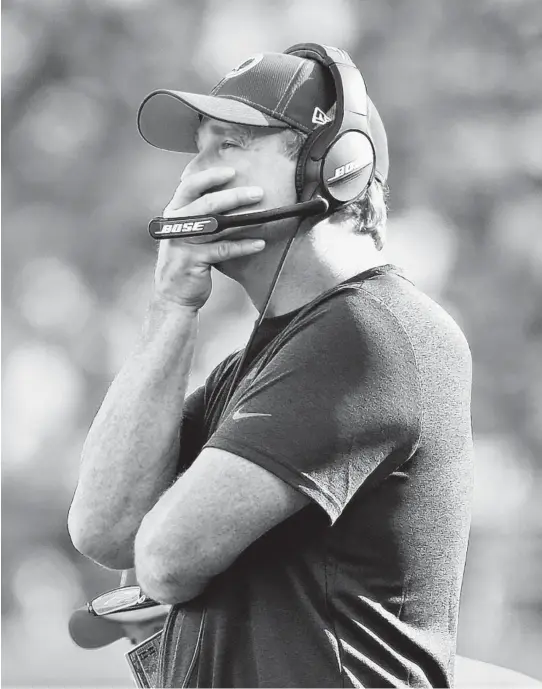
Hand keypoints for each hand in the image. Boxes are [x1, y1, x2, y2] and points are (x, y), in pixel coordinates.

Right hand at [153, 167, 264, 310]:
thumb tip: (230, 199)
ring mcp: (183, 243)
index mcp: (174, 213)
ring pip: (217, 225)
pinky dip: (243, 246)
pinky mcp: (194, 261)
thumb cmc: (185, 261)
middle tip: (257, 192)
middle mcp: (176, 225)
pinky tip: (259, 243)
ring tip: (264, 215)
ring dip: (244, 219)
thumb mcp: (186, 233)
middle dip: (235, 196)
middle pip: (207, 203)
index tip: (232, 172)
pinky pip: (223, 250)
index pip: (190, 186)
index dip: (211, 177)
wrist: (173, 295)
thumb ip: (199, 216)